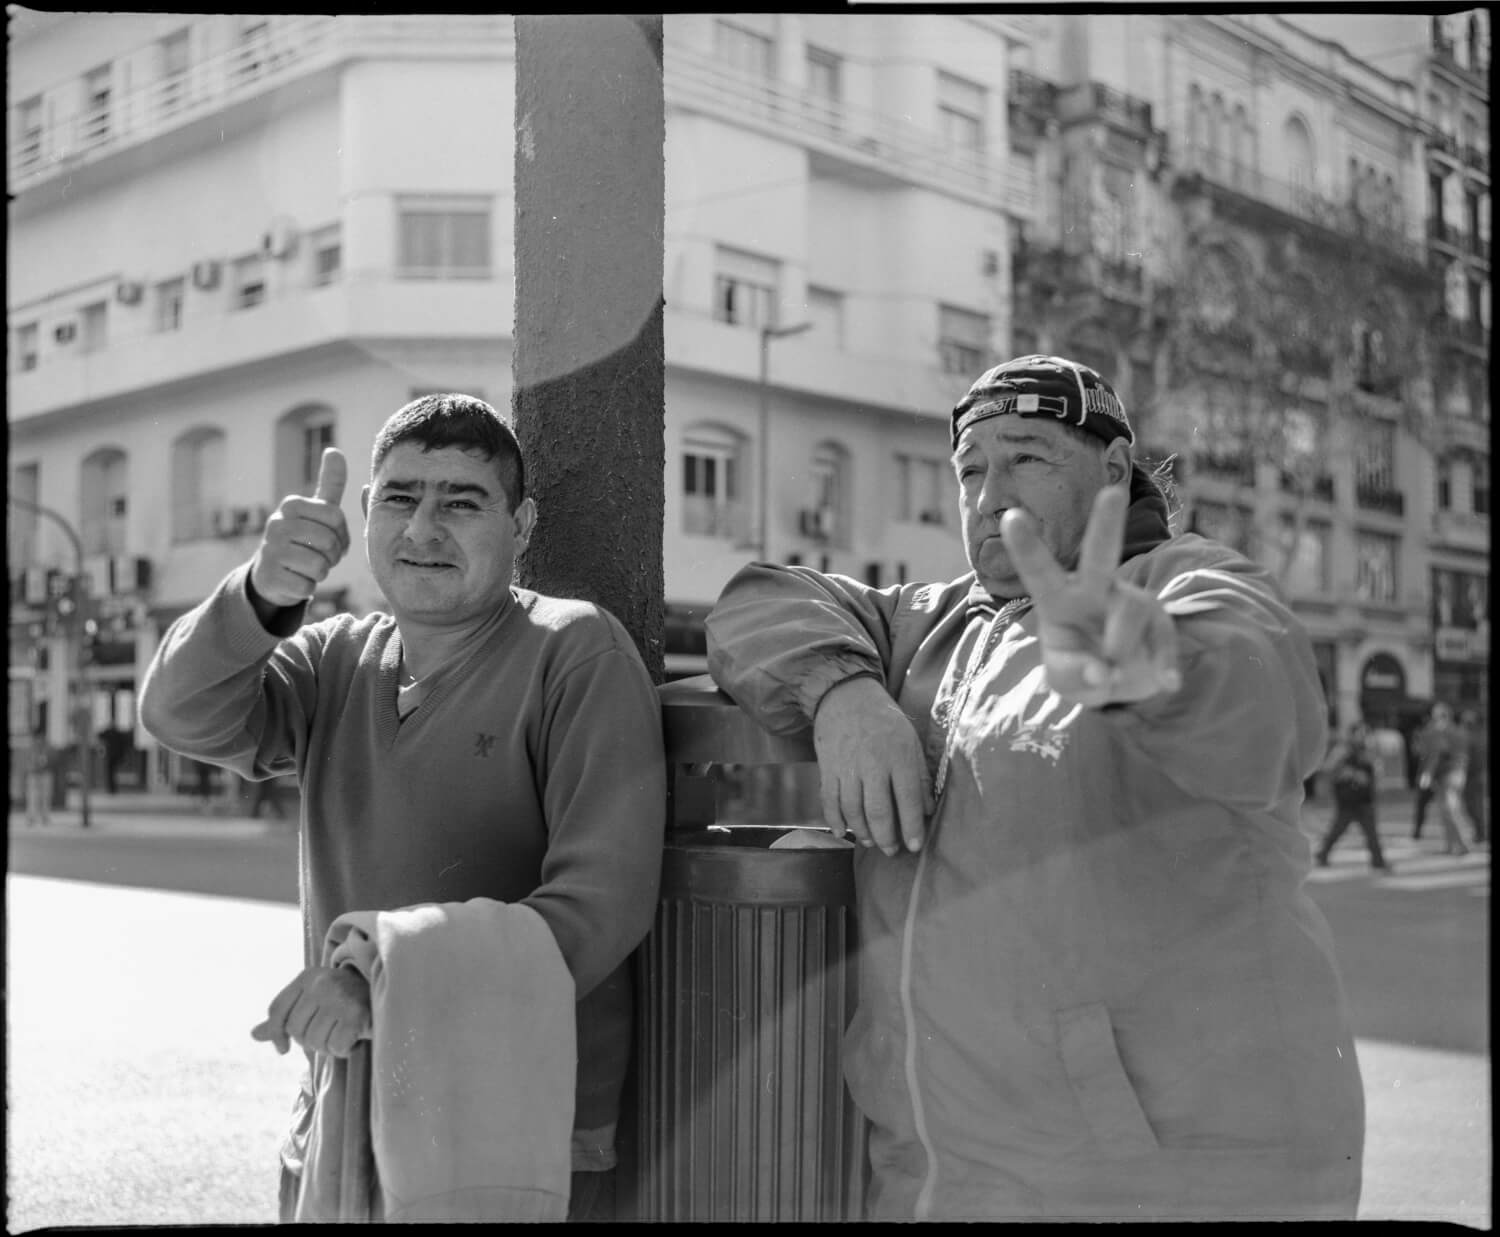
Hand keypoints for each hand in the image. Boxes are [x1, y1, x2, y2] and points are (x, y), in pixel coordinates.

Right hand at [249, 448, 350, 608]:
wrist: (272, 573)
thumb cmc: (303, 538)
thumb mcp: (316, 510)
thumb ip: (329, 483)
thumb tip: (334, 450)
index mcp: (291, 505)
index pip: (336, 517)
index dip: (342, 533)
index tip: (331, 536)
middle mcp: (276, 524)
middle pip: (329, 542)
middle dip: (333, 554)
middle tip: (321, 555)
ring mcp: (270, 551)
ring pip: (320, 565)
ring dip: (321, 571)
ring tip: (309, 566)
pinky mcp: (270, 578)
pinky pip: (307, 586)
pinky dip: (309, 586)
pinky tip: (297, 579)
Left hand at [251, 964, 370, 1057]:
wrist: (388, 990)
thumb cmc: (345, 1000)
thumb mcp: (313, 1001)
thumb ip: (284, 1017)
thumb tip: (253, 1034)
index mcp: (307, 977)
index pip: (277, 1010)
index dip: (276, 1034)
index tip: (283, 1049)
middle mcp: (321, 983)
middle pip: (296, 1030)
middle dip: (310, 1040)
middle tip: (330, 1031)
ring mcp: (339, 996)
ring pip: (315, 1041)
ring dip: (329, 1045)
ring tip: (343, 1032)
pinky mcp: (356, 1013)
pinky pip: (336, 1047)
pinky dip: (344, 1049)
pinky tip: (354, 1037)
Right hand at [812, 676, 933, 855]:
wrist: (846, 697)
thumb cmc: (884, 721)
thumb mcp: (910, 741)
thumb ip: (920, 776)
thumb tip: (928, 809)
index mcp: (898, 757)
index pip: (908, 800)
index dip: (912, 827)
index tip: (915, 846)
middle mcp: (872, 764)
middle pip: (878, 811)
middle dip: (886, 837)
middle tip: (891, 850)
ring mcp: (846, 767)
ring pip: (853, 810)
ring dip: (862, 832)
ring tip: (871, 842)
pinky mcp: (827, 769)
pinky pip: (829, 801)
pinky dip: (835, 821)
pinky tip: (843, 832)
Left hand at [1000, 484, 1180, 708]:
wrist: (1121, 684)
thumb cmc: (1081, 672)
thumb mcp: (1066, 682)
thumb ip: (1075, 677)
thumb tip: (1102, 671)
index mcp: (1059, 600)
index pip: (1039, 572)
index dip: (1026, 547)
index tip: (1012, 516)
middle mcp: (1095, 591)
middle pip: (1100, 555)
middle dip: (1106, 524)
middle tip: (1113, 492)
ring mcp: (1131, 602)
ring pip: (1130, 611)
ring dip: (1119, 649)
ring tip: (1113, 676)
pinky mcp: (1160, 622)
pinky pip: (1163, 639)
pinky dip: (1162, 665)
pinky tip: (1166, 681)